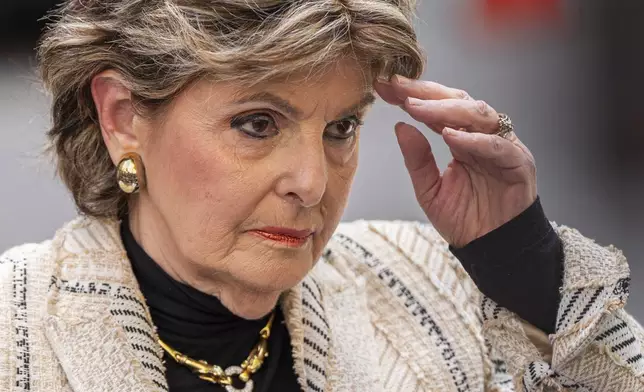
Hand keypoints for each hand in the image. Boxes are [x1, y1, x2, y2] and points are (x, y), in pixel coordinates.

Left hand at [374, 75, 536, 247]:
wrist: (492, 249)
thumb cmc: (465, 218)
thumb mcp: (429, 189)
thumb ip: (417, 159)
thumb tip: (399, 126)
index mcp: (461, 139)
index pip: (436, 108)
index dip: (412, 96)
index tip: (384, 87)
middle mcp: (483, 136)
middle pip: (457, 102)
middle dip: (425, 93)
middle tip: (398, 87)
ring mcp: (502, 146)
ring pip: (478, 115)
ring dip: (446, 110)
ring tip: (417, 108)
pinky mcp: (519, 164)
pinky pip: (498, 146)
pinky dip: (475, 140)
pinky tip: (451, 136)